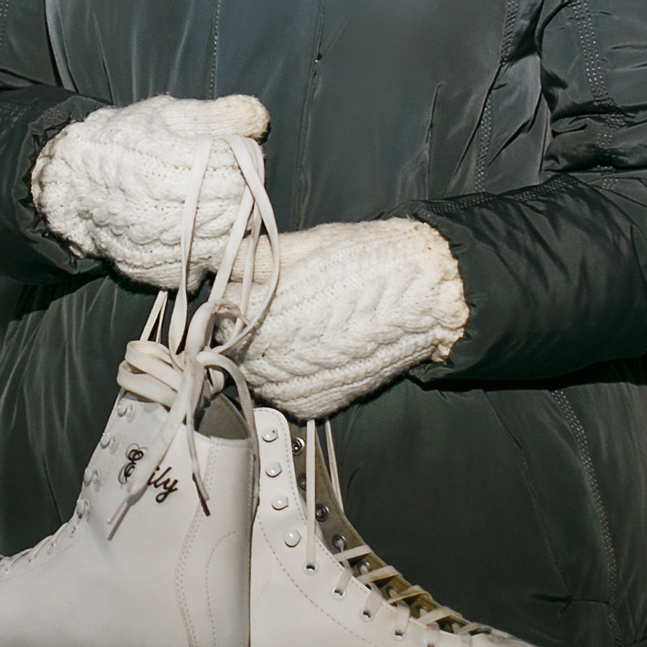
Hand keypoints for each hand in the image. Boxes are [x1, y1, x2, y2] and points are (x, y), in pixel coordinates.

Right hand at [31, 94, 269, 286]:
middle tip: (225, 181)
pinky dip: (202, 254)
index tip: (233, 155)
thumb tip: (259, 117)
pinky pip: (196, 270)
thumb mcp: (168, 115)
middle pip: (233, 213)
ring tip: (209, 205)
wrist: (75, 182)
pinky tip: (192, 232)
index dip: (243, 165)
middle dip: (238, 196)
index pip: (236, 177)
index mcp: (172, 169)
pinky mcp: (153, 270)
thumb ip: (216, 115)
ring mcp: (159, 248)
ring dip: (226, 227)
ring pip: (221, 245)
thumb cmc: (125, 142)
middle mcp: (166, 214)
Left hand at [224, 218, 465, 421]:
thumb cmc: (367, 262)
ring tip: (290, 331)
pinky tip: (303, 357)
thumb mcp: (306, 244)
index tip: (245, 286)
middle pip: (234, 342)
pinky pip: (282, 396)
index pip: (225, 304)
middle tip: (269, 308)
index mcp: (267, 307)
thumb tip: (225, 259)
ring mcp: (295, 382)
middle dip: (244, 324)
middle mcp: (276, 350)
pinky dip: (285, 380)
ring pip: (253, 373)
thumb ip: (257, 257)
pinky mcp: (315, 402)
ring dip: (261, 355)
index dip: (235, 291)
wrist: (421, 294)